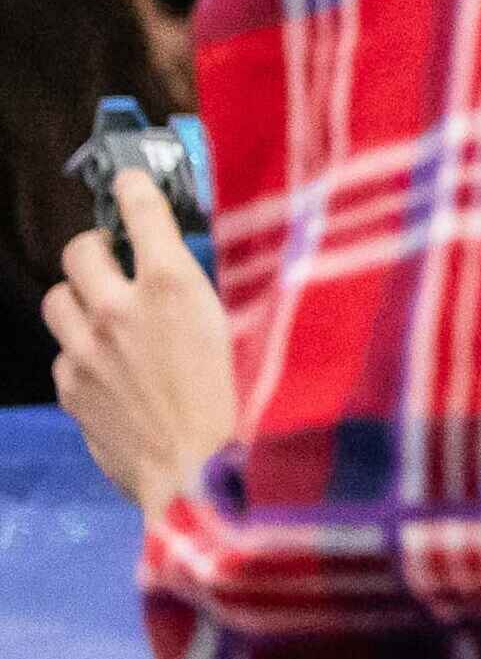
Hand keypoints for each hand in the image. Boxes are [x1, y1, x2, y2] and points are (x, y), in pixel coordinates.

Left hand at [46, 170, 234, 511]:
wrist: (202, 477)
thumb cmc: (245, 403)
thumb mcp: (246, 333)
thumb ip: (214, 296)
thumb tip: (204, 272)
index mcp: (173, 286)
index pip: (141, 211)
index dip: (132, 187)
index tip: (129, 181)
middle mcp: (119, 309)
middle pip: (80, 252)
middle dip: (96, 248)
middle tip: (115, 258)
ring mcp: (86, 351)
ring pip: (57, 299)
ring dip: (78, 298)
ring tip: (101, 311)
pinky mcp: (71, 389)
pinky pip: (62, 354)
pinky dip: (81, 353)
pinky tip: (109, 371)